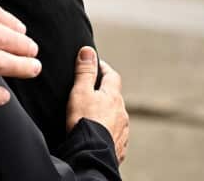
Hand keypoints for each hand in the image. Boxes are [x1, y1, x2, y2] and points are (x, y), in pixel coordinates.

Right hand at [66, 47, 128, 162]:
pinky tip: (98, 134)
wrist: (91, 153)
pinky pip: (115, 133)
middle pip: (114, 97)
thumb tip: (88, 50)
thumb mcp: (80, 92)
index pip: (112, 76)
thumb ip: (84, 71)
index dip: (103, 68)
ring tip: (93, 115)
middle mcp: (122, 112)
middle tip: (90, 91)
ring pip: (116, 116)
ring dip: (107, 113)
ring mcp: (123, 130)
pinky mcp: (120, 145)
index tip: (95, 65)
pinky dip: (108, 130)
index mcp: (113, 97)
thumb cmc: (84, 121)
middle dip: (104, 92)